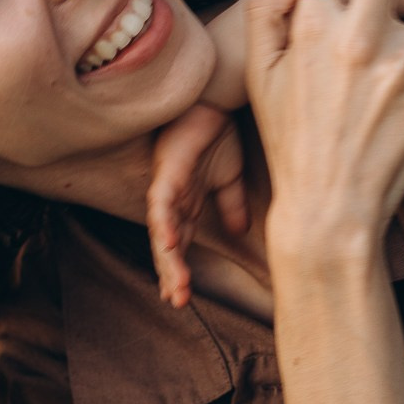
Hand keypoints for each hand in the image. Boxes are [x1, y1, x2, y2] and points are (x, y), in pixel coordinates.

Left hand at [146, 103, 249, 307]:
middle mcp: (173, 203)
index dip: (179, 271)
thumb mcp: (229, 178)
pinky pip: (163, 204)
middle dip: (172, 275)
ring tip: (176, 287)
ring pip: (163, 233)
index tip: (182, 299)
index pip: (180, 246)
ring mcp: (167, 190)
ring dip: (169, 260)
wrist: (214, 102)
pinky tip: (172, 244)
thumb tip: (240, 231)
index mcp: (187, 207)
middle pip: (168, 247)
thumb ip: (231, 205)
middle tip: (178, 302)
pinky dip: (166, 224)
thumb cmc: (216, 135)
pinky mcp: (167, 174)